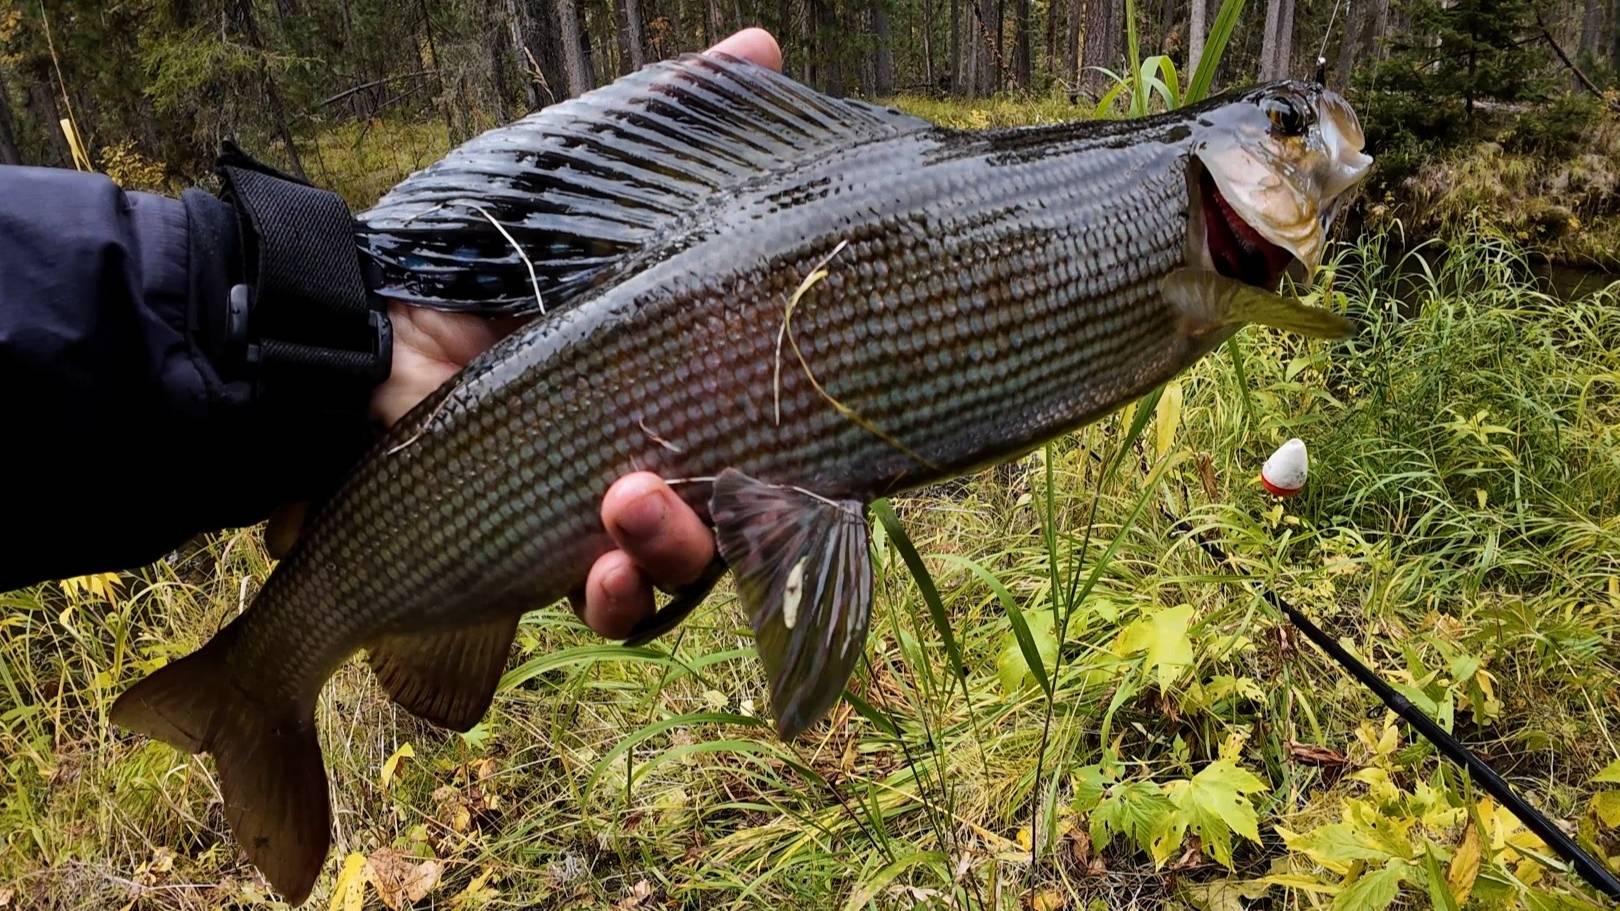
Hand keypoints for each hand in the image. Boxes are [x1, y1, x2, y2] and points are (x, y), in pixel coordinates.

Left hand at [365, 31, 777, 636]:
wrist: (343, 322)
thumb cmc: (464, 244)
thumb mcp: (575, 170)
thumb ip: (669, 117)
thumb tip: (765, 46)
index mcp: (680, 362)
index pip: (773, 410)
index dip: (803, 428)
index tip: (821, 427)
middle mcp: (656, 437)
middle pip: (746, 500)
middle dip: (749, 505)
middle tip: (728, 484)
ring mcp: (599, 506)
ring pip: (682, 560)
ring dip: (676, 548)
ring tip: (629, 507)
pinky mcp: (539, 554)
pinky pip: (603, 600)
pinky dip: (612, 594)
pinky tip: (594, 567)